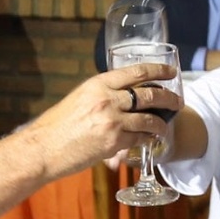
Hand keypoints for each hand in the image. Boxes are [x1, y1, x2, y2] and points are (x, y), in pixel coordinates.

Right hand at [21, 65, 177, 179]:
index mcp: (98, 84)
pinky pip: (139, 138)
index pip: (136, 72)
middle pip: (149, 94)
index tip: (171, 71)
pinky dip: (148, 139)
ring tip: (165, 125)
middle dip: (169, 97)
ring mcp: (112, 121)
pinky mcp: (113, 142)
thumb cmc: (55, 127)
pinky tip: (151, 139)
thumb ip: (101, 96)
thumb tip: (120, 99)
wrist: (42, 149)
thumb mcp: (78, 99)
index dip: (158, 69)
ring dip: (161, 123)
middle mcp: (108, 99)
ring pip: (149, 119)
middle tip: (177, 100)